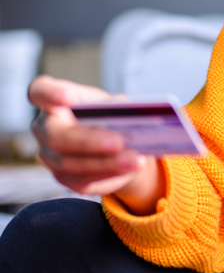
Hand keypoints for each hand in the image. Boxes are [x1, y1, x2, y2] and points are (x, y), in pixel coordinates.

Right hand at [29, 75, 163, 213]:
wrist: (114, 142)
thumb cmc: (108, 114)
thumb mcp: (113, 104)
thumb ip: (115, 108)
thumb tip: (126, 119)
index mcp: (53, 99)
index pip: (40, 91)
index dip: (49, 94)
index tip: (66, 97)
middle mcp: (44, 128)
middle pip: (57, 136)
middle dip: (89, 141)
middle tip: (118, 142)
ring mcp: (50, 156)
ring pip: (71, 164)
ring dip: (106, 163)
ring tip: (134, 159)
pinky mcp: (64, 178)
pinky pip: (84, 180)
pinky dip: (110, 173)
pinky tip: (131, 167)